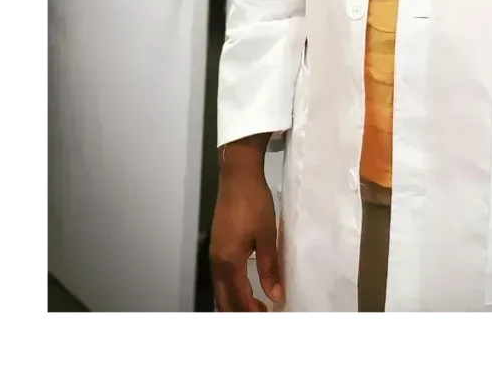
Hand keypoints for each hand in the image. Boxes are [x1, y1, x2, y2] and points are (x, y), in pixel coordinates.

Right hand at [210, 144, 281, 316]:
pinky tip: (241, 284)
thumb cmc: (254, 204)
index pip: (238, 297)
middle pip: (224, 296)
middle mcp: (217, 260)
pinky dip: (230, 287)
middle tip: (259, 314)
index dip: (250, 310)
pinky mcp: (217, 243)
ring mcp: (214, 251)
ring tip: (253, 305)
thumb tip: (276, 295)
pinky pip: (220, 275)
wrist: (238, 176)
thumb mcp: (267, 235)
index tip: (266, 315)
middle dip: (239, 310)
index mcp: (229, 260)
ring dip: (234, 299)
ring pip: (220, 287)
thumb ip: (270, 267)